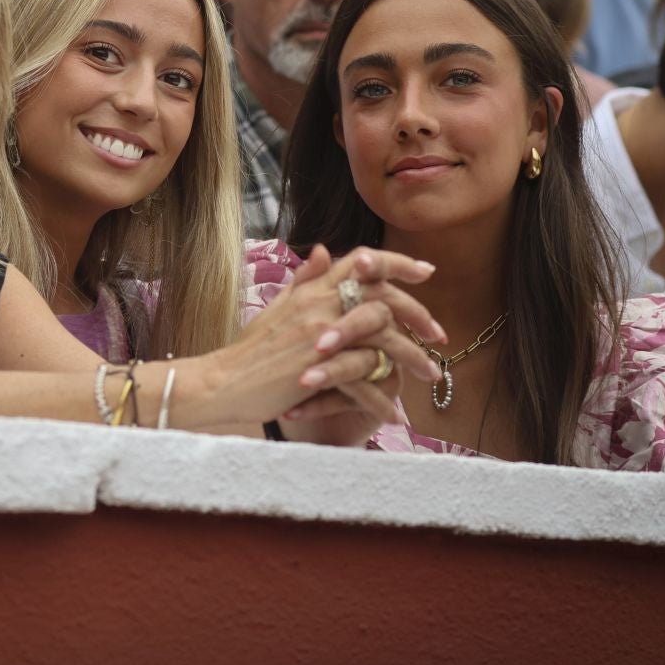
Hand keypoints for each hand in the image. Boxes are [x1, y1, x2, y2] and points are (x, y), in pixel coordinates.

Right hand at [185, 246, 441, 432]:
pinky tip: (395, 414)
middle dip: (419, 315)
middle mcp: (321, 304)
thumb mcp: (278, 306)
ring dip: (413, 358)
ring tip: (430, 375)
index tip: (426, 271)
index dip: (398, 263)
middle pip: (384, 298)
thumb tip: (325, 250)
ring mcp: (323, 336)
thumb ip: (305, 280)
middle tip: (439, 336)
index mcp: (313, 288)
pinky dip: (382, 400)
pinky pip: (365, 382)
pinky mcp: (321, 368)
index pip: (363, 261)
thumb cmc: (251, 349)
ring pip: (384, 340)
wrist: (225, 381)